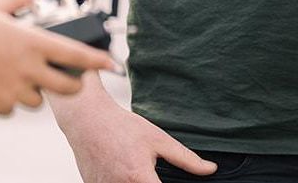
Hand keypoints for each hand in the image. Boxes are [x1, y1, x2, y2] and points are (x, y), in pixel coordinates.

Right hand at [0, 0, 117, 113]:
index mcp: (31, 43)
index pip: (75, 55)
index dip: (97, 60)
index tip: (112, 63)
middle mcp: (28, 70)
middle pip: (67, 86)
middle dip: (73, 82)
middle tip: (68, 75)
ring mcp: (15, 91)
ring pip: (40, 97)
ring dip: (37, 87)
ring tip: (18, 71)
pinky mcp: (0, 107)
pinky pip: (15, 105)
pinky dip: (12, 96)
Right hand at [60, 93, 215, 182]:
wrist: (87, 120)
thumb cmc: (123, 127)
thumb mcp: (157, 138)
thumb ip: (185, 158)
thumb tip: (210, 169)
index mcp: (140, 179)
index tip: (166, 181)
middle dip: (151, 182)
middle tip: (149, 171)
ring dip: (135, 182)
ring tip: (130, 164)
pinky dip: (120, 182)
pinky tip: (119, 168)